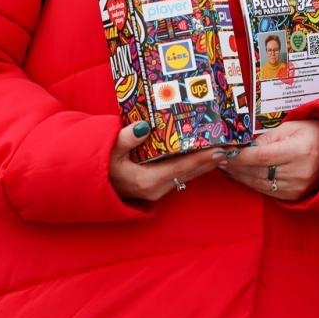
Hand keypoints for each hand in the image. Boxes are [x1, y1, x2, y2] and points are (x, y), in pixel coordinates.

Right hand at [108, 121, 227, 202]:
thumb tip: (144, 126)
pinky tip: (203, 156)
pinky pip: (179, 175)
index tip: (222, 149)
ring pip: (187, 175)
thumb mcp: (107, 149)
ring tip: (223, 149)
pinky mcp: (154, 188)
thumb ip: (125, 138)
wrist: (86, 184)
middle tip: (232, 146)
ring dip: (204, 163)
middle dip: (211, 160)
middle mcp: (156, 189)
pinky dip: (193, 165)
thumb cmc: (97, 165)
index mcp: (147, 180)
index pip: (183, 167)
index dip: (204, 158)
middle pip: (191, 172)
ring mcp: (156, 191)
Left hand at [222, 119, 318, 201]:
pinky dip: (251, 183)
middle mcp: (298, 172)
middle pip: (257, 171)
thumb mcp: (292, 127)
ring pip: (258, 183)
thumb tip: (243, 146)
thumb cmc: (313, 134)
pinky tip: (241, 175)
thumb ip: (266, 137)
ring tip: (226, 166)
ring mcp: (297, 187)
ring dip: (239, 176)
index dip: (239, 156)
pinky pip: (266, 191)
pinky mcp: (294, 196)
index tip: (224, 151)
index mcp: (299, 151)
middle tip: (219, 158)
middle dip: (235, 165)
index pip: (260, 156)